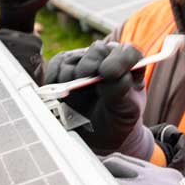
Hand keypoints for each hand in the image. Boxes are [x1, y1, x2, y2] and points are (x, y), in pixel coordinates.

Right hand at [49, 41, 152, 156]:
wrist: (100, 133)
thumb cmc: (118, 118)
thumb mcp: (126, 110)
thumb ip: (120, 91)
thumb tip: (106, 75)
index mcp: (129, 65)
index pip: (128, 52)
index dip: (119, 60)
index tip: (109, 74)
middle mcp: (107, 57)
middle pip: (97, 50)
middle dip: (90, 67)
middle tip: (87, 86)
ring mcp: (84, 60)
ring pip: (73, 59)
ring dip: (71, 79)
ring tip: (77, 97)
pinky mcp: (64, 66)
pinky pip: (56, 65)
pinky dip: (55, 80)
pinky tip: (62, 95)